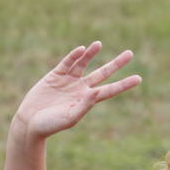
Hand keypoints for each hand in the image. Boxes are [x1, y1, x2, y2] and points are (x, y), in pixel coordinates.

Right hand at [12, 42, 140, 138]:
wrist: (30, 122)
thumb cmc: (51, 125)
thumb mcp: (70, 118)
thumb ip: (84, 106)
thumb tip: (96, 92)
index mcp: (88, 100)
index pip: (110, 90)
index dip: (124, 84)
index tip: (139, 78)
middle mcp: (81, 88)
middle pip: (103, 73)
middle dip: (116, 64)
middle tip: (130, 54)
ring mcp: (68, 80)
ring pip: (84, 64)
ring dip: (92, 53)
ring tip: (99, 44)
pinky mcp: (55, 75)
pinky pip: (67, 63)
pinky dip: (74, 56)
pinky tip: (81, 49)